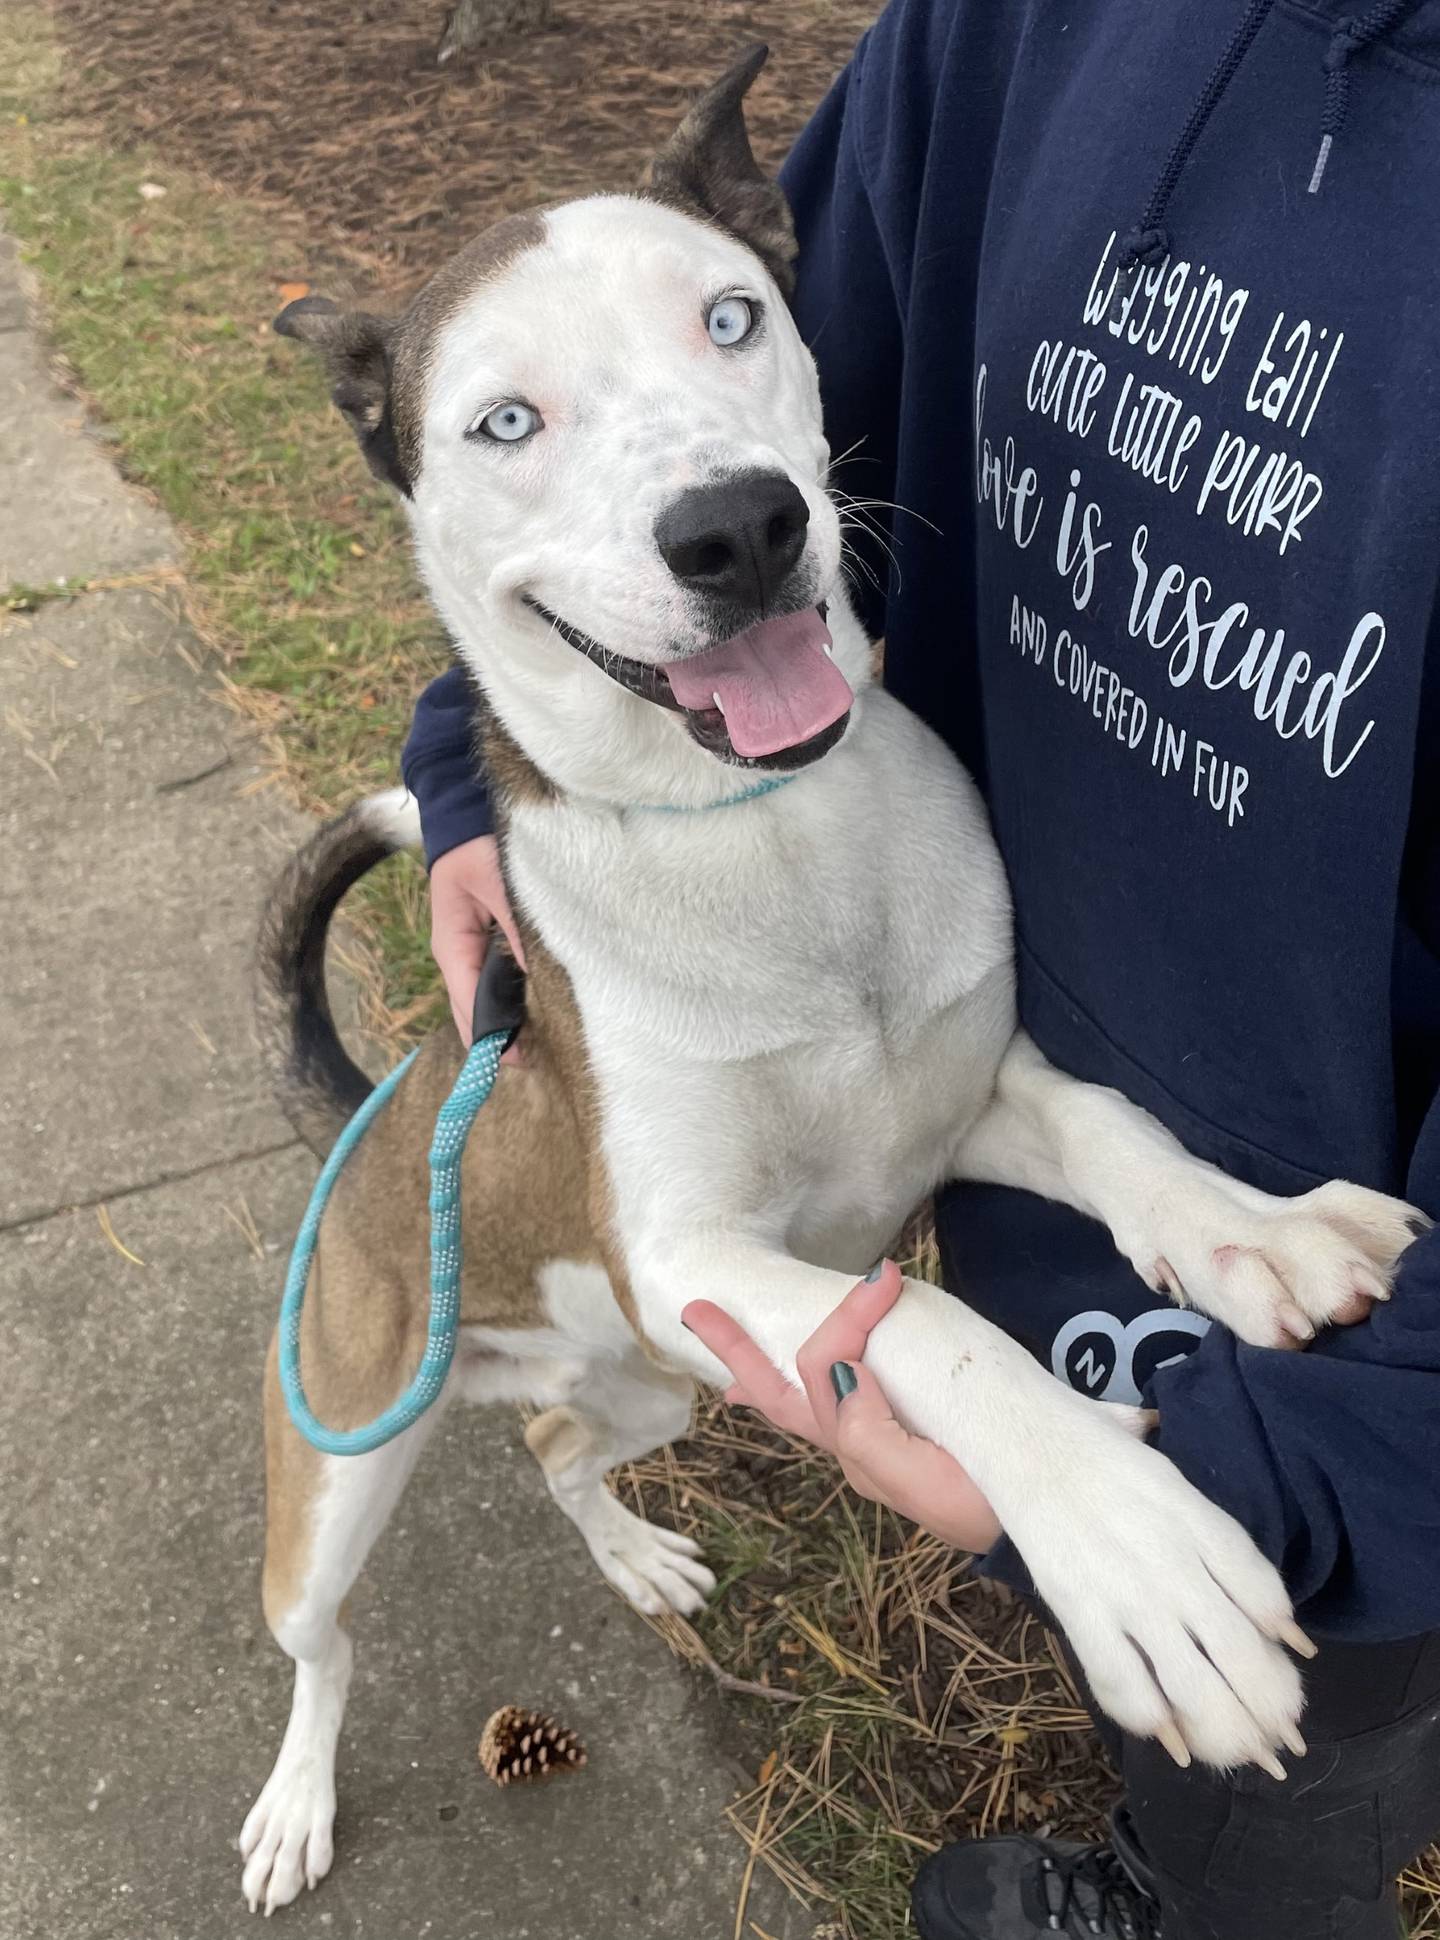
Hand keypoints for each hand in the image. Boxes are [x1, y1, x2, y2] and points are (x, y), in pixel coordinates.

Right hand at [429, 834, 525, 1046]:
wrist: (470, 813)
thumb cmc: (480, 843)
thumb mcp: (500, 882)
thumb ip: (517, 927)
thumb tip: (538, 976)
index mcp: (452, 945)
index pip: (468, 1002)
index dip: (490, 1034)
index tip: (518, 1059)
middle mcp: (461, 956)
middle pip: (475, 1011)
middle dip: (500, 1037)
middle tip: (538, 1061)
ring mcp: (476, 952)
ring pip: (490, 999)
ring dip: (511, 1020)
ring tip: (545, 1044)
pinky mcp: (494, 944)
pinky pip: (504, 981)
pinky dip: (519, 998)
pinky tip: (544, 1010)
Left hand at [682, 1261, 1002, 1553]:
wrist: (1043, 1531)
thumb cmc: (988, 1509)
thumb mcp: (927, 1485)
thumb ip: (870, 1435)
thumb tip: (841, 1376)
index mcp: (856, 1450)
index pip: (822, 1368)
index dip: (844, 1317)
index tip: (887, 1277)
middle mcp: (855, 1445)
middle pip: (781, 1392)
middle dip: (739, 1349)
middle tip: (699, 1310)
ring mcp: (877, 1444)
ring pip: (804, 1400)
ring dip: (767, 1368)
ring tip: (733, 1352)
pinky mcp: (906, 1440)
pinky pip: (843, 1408)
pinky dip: (813, 1388)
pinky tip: (812, 1384)